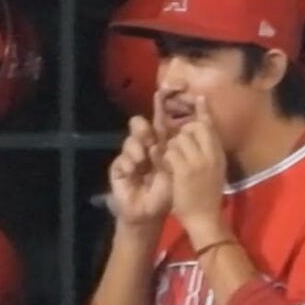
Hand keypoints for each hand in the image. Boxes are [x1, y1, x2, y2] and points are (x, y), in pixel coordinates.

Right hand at [108, 88, 172, 225]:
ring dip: (137, 148)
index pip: (160, 123)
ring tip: (143, 160)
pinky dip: (129, 163)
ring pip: (130, 141)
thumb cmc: (167, 193)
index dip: (160, 107)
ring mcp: (130, 157)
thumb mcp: (179, 169)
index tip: (162, 91)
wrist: (149, 214)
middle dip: (143, 128)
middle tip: (150, 137)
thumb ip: (181, 149)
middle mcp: (145, 147)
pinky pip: (122, 159)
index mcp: (162, 145)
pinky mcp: (119, 168)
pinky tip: (134, 171)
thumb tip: (186, 128)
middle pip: (139, 126)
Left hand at [162, 95, 227, 235]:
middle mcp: (211, 154)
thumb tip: (202, 135)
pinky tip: (167, 166)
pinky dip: (165, 157)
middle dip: (180, 134)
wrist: (205, 218)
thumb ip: (207, 152)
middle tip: (176, 146)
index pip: (211, 126)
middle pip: (193, 128)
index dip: (204, 111)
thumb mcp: (214, 170)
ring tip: (172, 161)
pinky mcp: (185, 170)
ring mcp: (198, 161)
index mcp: (219, 153)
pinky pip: (170, 152)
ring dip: (171, 148)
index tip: (199, 97)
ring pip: (179, 139)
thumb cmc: (207, 196)